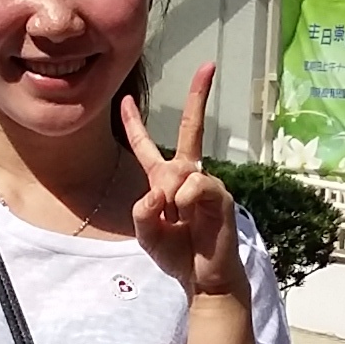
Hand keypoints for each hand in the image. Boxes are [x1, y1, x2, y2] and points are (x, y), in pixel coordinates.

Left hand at [123, 64, 243, 298]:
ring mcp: (206, 183)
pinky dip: (185, 202)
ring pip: (179, 172)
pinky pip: (195, 186)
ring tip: (179, 224)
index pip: (146, 147)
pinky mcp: (220, 195)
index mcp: (164, 181)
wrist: (204, 278)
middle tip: (209, 65)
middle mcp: (187, 175)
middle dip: (199, 97)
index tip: (125, 99)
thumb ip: (142, 212)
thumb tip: (159, 191)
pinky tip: (187, 218)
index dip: (134, 123)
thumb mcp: (146, 234)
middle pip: (191, 129)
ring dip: (170, 200)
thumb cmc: (177, 254)